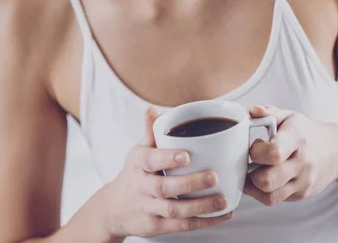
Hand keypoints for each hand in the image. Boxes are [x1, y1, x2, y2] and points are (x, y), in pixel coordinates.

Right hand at [101, 106, 233, 238]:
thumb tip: (152, 110)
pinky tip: (222, 215)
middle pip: (163, 187)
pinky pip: (181, 226)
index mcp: (138, 163)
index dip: (168, 158)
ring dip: (200, 206)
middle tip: (213, 176)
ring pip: (174, 210)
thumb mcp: (138, 150)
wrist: (114, 208)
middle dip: (189, 183)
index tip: (187, 155)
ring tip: (223, 200)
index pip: (150, 161)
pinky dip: (202, 222)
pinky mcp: (156, 227)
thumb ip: (150, 132)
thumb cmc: (135, 172)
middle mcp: (141, 187)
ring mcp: (148, 209)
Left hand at [244, 105, 337, 205]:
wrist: (336, 151)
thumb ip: (268, 112)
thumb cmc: (306, 132)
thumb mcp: (290, 117)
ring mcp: (303, 182)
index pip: (274, 152)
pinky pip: (275, 200)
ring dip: (254, 186)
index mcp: (296, 139)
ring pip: (269, 196)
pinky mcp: (302, 195)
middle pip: (267, 180)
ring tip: (253, 171)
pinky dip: (262, 192)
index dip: (256, 151)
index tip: (255, 144)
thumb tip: (251, 110)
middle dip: (251, 172)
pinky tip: (261, 178)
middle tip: (251, 161)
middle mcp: (302, 163)